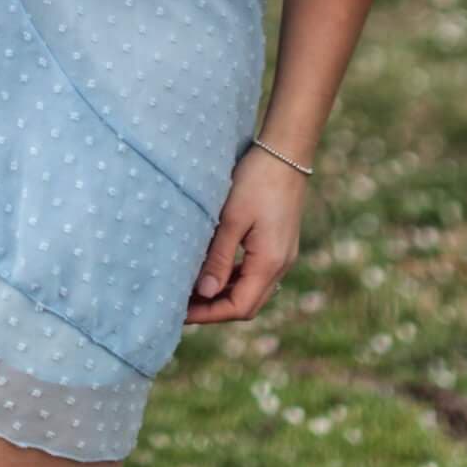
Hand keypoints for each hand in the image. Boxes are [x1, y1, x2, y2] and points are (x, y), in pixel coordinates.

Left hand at [184, 145, 307, 325]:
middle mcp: (280, 265)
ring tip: (192, 291)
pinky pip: (256, 274)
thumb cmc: (257, 180)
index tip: (180, 312)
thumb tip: (205, 293)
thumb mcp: (232, 218)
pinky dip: (234, 279)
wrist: (286, 152)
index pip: (240, 307)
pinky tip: (214, 270)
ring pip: (251, 290)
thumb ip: (219, 258)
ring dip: (223, 294)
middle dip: (214, 309)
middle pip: (247, 304)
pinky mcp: (279, 244)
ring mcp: (282, 256)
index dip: (210, 314)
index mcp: (269, 263)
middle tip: (182, 305)